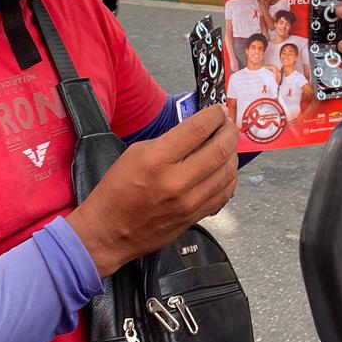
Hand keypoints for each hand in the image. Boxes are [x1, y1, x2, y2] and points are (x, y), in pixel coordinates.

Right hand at [67, 105, 237, 276]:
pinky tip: (226, 168)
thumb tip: (200, 129)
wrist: (108, 232)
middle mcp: (176, 181)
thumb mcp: (137, 152)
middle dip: (230, 131)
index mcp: (157, 160)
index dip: (214, 115)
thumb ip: (170, 139)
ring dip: (233, 153)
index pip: (198, 129)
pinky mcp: (195, 217)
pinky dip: (230, 176)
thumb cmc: (118, 189)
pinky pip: (224, 193)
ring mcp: (189, 202)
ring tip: (228, 144)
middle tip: (229, 124)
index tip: (219, 110)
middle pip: (219, 149)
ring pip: (227, 172)